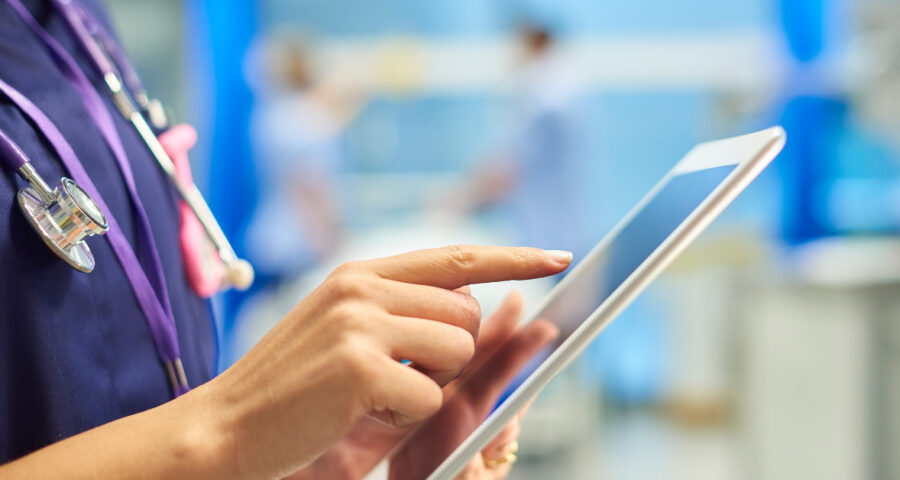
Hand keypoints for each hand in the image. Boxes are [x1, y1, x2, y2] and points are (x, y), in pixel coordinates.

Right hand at [198, 246, 571, 479]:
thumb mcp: (350, 337)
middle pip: (469, 315)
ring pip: (457, 351)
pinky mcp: (359, 366)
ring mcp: (359, 322)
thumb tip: (479, 308)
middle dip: (451, 357)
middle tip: (395, 378)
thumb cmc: (293, 391)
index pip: (456, 258)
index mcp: (361, 274)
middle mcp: (362, 287)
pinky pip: (430, 396)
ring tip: (372, 395)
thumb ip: (407, 317)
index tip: (556, 258)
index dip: (513, 259)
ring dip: (428, 386)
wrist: (224, 429)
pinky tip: (359, 415)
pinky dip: (404, 418)